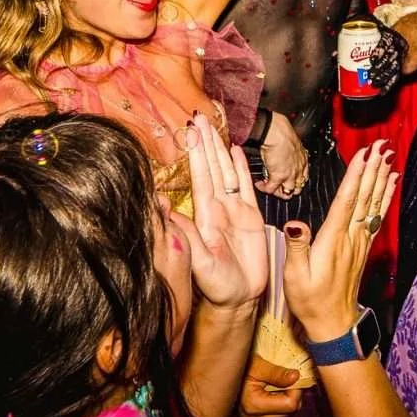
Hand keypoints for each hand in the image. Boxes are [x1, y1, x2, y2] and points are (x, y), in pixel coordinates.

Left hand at [174, 113, 267, 313]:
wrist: (238, 299)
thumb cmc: (216, 285)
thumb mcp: (197, 261)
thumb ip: (184, 234)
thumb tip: (164, 206)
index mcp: (206, 216)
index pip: (201, 177)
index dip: (197, 153)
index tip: (190, 130)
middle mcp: (219, 209)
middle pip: (213, 168)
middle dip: (206, 143)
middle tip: (199, 117)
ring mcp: (235, 211)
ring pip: (228, 173)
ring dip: (221, 150)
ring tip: (215, 127)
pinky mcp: (251, 217)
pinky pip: (247, 187)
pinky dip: (242, 168)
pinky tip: (237, 151)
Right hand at [238, 356, 304, 416]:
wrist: (223, 377)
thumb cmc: (238, 368)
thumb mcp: (258, 365)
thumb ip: (277, 373)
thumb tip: (296, 377)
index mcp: (253, 406)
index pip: (291, 404)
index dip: (296, 388)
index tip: (293, 374)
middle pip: (290, 411)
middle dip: (291, 393)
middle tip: (284, 377)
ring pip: (286, 413)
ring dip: (285, 397)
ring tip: (274, 384)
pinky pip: (278, 414)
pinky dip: (279, 402)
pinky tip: (270, 391)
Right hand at [254, 115, 309, 198]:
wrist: (276, 132)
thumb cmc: (281, 132)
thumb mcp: (291, 142)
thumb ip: (289, 150)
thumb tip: (283, 151)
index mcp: (302, 159)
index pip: (304, 177)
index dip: (296, 181)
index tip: (290, 181)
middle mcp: (298, 169)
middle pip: (297, 187)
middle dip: (289, 189)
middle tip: (280, 188)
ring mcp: (290, 174)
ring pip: (287, 192)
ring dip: (277, 192)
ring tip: (270, 189)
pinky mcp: (278, 177)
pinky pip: (271, 189)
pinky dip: (264, 188)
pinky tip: (259, 184)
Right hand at [282, 142, 397, 343]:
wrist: (334, 322)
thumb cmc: (310, 300)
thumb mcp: (295, 276)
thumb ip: (297, 246)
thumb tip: (296, 222)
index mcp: (333, 240)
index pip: (347, 200)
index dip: (357, 175)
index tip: (365, 154)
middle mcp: (351, 237)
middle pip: (365, 197)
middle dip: (374, 169)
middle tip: (383, 145)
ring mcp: (360, 242)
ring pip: (374, 204)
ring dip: (382, 178)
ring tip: (390, 157)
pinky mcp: (363, 247)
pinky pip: (377, 216)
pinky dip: (384, 197)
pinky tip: (390, 185)